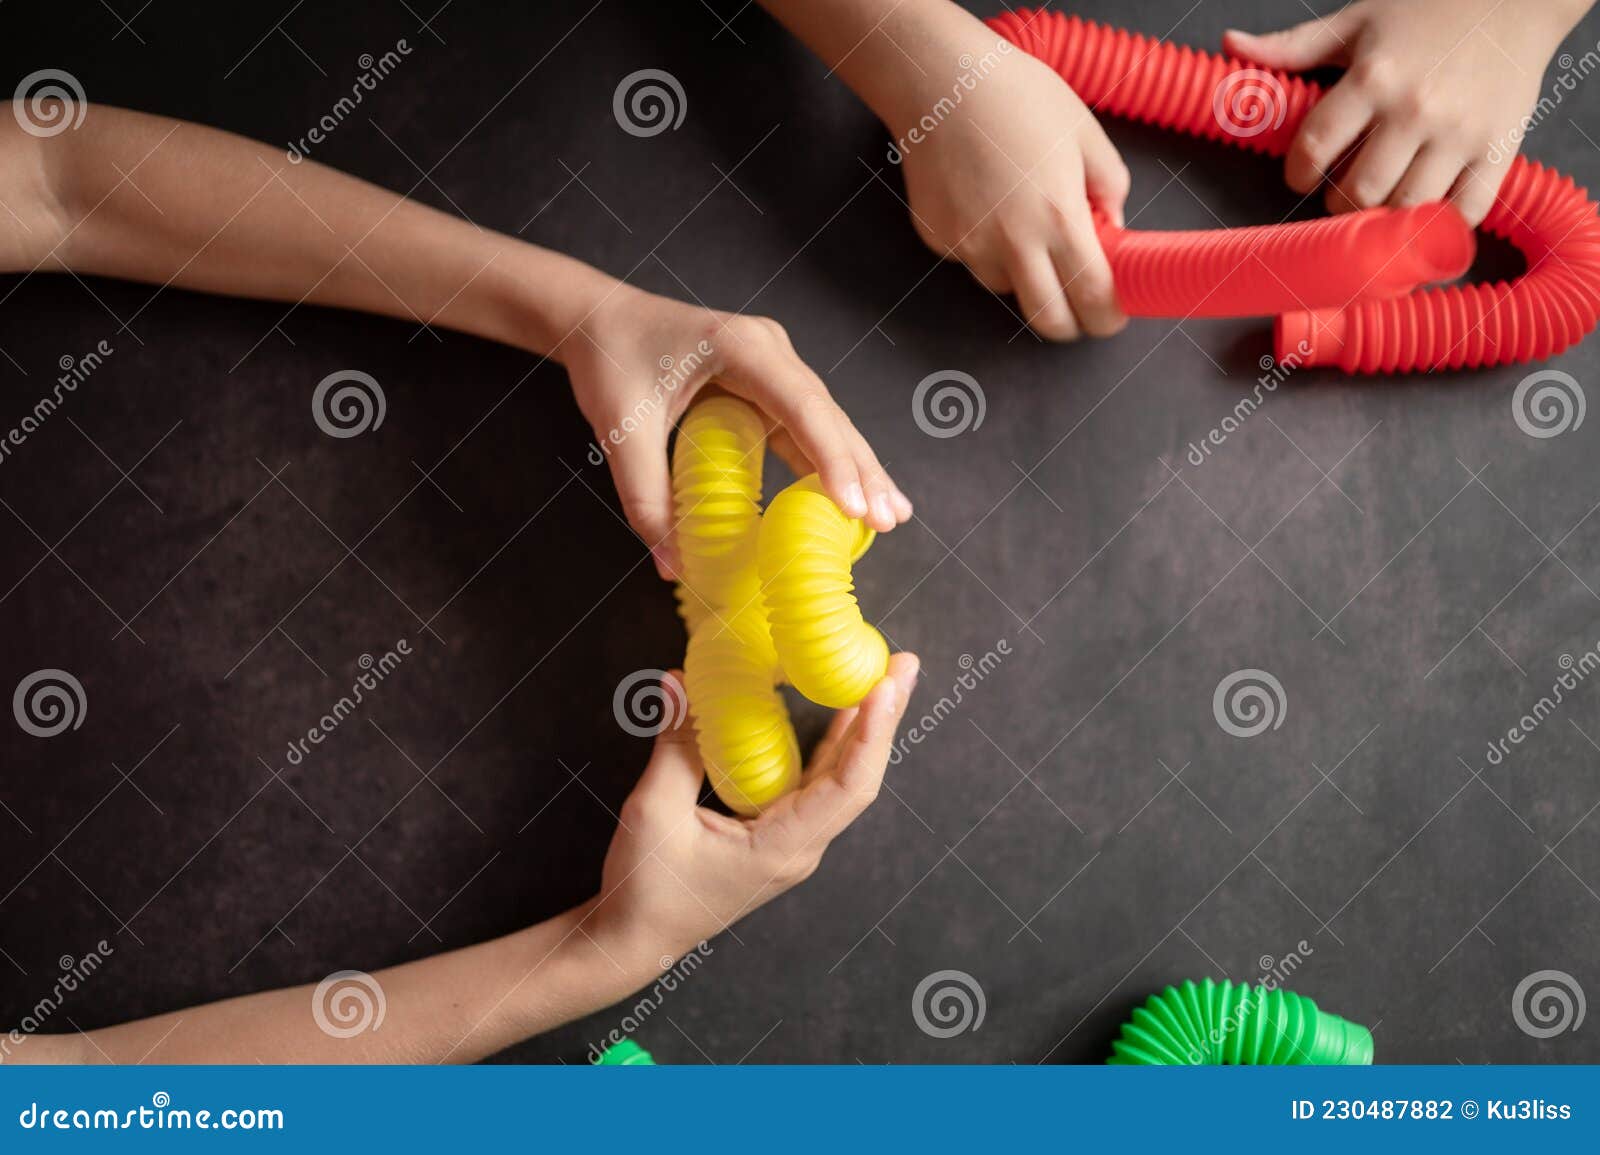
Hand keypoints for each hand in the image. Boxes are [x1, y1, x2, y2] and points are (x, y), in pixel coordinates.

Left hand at [564, 284, 910, 579]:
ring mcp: (772, 364)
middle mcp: (769, 349)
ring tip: (890, 515)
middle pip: (828, 415)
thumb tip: (671, 568)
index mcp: (740, 346)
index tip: (855, 505)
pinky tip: (851, 496)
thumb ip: (646, 499)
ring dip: (855, 468)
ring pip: (824, 422)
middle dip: (861, 470)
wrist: (598, 320)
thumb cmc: (610, 360)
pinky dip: (827, 461)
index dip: (833, 457)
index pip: (802, 406)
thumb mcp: (622, 431)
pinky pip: (804, 425)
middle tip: (890, 520)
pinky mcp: (766, 382)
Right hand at [589, 655, 918, 967]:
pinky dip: (832, 746)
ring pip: (841, 781)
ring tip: (885, 678)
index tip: (887, 685)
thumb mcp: (653, 811)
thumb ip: (674, 746)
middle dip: (884, 719)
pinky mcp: (776, 836)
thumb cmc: (645, 888)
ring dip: (863, 729)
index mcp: (782, 848)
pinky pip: (816, 785)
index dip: (871, 733)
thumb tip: (679, 680)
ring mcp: (792, 844)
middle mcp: (800, 847)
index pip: (847, 786)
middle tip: (904, 664)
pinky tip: (841, 715)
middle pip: (858, 777)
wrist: (633, 939)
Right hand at [895, 48, 1129, 340]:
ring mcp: (969, 247)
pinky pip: (972, 260)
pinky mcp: (939, 241)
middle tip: (1077, 300)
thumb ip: (1110, 188)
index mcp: (1058, 218)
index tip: (1111, 314)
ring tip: (1020, 218)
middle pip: (1047, 322)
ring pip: (1006, 287)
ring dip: (1023, 272)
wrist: (942, 84)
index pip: (1092, 298)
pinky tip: (985, 200)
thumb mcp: (1086, 134)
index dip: (1107, 317)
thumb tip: (1111, 227)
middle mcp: (1012, 244)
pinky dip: (985, 246)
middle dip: (1069, 321)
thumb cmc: (1016, 97)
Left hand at [1224, 0, 1589, 225]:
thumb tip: (1231, 45)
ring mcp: (1459, 134)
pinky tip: (1425, 222)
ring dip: (1384, 220)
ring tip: (1380, 204)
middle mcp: (1415, 110)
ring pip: (1405, 210)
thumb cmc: (1429, 9)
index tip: (1301, 177)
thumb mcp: (1356, 21)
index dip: (1298, 174)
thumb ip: (1293, 46)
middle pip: (1357, 193)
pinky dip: (1442, 229)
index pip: (1314, 149)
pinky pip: (1465, 213)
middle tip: (1343, 193)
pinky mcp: (1499, 149)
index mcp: (1372, 78)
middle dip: (1340, 203)